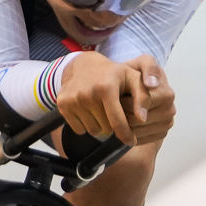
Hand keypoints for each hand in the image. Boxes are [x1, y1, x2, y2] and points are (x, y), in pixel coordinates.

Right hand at [56, 53, 174, 146]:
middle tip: (113, 112)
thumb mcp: (132, 78)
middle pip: (106, 128)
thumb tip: (143, 119)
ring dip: (99, 126)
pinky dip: (86, 125)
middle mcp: (87, 94)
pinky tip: (89, 111)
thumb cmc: (113, 74)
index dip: (126, 135)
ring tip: (101, 111)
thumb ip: (143, 97)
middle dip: (113, 125)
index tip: (131, 141)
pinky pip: (79, 129)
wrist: (83, 65)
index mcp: (106, 88)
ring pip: (92, 131)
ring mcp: (73, 100)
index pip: (117, 122)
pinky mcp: (63, 105)